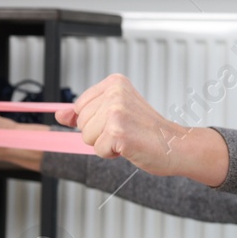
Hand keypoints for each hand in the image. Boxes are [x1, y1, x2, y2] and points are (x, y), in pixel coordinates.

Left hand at [58, 74, 226, 182]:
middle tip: (127, 130)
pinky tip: (130, 146)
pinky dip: (112, 154)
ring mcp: (116, 111)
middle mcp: (115, 93)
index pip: (80, 106)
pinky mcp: (118, 131)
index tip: (120, 120)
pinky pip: (98, 150)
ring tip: (128, 138)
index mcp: (115, 83)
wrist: (177, 145)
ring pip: (86, 137)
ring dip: (105, 144)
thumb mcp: (115, 114)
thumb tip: (59, 115)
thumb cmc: (149, 131)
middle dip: (99, 133)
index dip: (96, 120)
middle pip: (81, 122)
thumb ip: (85, 112)